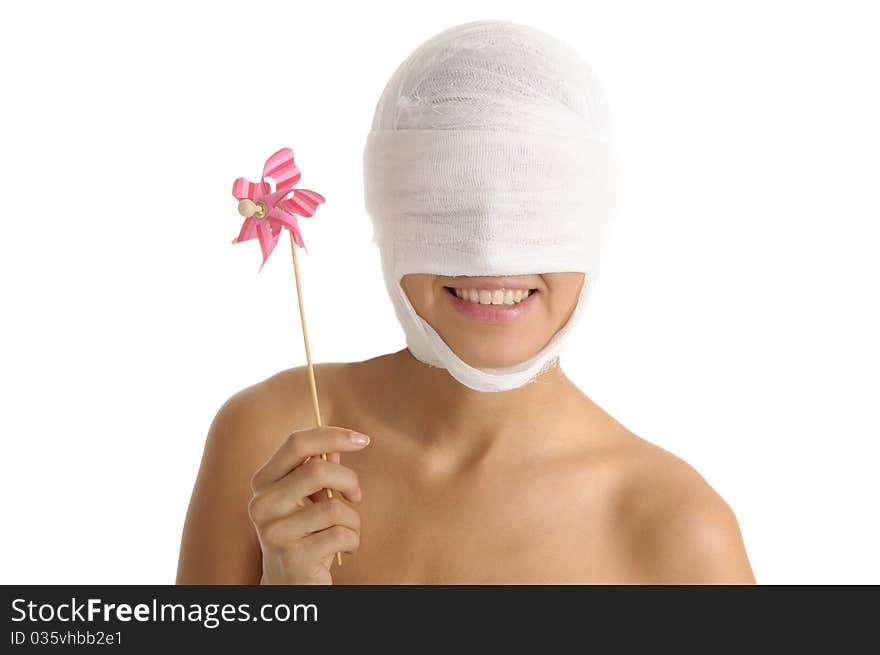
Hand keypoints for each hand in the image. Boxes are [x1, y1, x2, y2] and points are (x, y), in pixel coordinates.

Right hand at [248, 426, 369, 583]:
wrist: (289, 585)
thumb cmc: (304, 534)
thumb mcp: (307, 499)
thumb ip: (319, 471)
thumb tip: (340, 446)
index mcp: (264, 482)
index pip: (296, 443)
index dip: (333, 436)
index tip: (364, 440)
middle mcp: (262, 504)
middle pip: (318, 471)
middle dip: (349, 481)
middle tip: (356, 496)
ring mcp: (274, 532)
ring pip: (334, 507)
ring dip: (353, 519)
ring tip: (347, 531)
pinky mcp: (292, 557)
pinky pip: (341, 535)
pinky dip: (353, 540)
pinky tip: (344, 549)